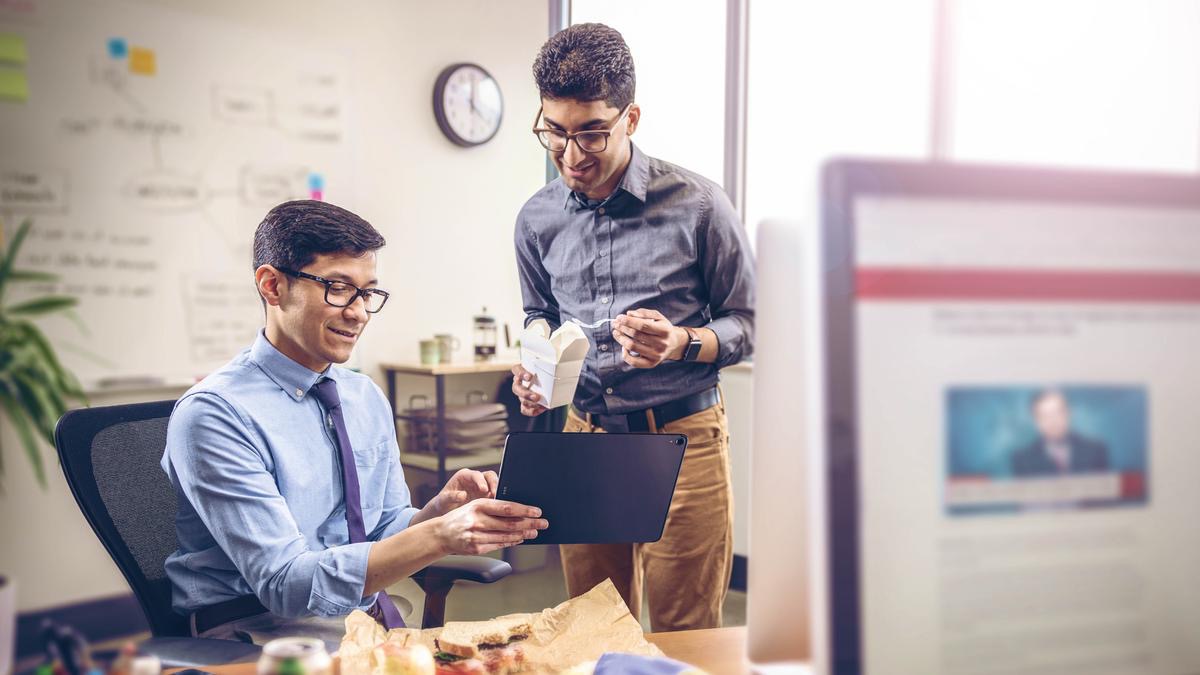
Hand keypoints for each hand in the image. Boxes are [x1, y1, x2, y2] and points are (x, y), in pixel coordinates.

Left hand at [424, 469, 497, 517]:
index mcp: (464, 475)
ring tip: (499, 502)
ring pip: (495, 484)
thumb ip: (452, 496)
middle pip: (489, 476)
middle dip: (494, 484)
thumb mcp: (443, 500)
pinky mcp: (487, 495)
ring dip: (498, 492)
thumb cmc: (443, 502)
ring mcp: (482, 487)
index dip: (481, 481)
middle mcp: (475, 479)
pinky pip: (496, 495)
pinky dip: (498, 499)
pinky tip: (498, 506)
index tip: (484, 490)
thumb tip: (462, 495)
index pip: (476, 474)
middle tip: (496, 495)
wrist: (446, 510)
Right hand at [433, 499, 547, 554]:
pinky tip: (520, 538)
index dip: (524, 510)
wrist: (441, 534)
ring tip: (535, 531)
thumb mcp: (474, 506)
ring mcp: (476, 536)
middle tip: (543, 523)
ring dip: (523, 533)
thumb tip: (518, 510)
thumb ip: (493, 507)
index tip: (537, 511)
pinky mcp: (476, 548)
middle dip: (530, 523)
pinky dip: (512, 541)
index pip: (507, 507)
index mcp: (478, 505)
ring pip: (506, 535)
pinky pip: (499, 544)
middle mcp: (477, 520)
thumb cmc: (461, 517)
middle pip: (510, 523)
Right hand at [511, 364, 548, 416]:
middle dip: (526, 394)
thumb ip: (549, 371)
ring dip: (530, 403)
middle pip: (516, 388)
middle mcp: (519, 382)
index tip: (530, 377)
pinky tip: (540, 409)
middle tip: (536, 397)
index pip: (516, 370)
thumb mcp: (547, 370)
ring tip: (540, 405)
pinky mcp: (524, 403)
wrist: (549, 385)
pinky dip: (531, 411)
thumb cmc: (546, 374)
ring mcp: (521, 393)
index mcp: (522, 371)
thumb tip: (561, 373)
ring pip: (520, 399)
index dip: (521, 373)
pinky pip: (524, 409)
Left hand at [611, 308, 688, 367]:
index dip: (629, 321)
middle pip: (636, 335)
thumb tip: (629, 314)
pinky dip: (625, 354)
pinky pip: (633, 362)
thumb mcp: (657, 317)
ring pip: (632, 347)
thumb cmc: (662, 328)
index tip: (619, 317)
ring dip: (621, 338)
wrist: (673, 344)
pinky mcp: (651, 364)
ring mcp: (656, 355)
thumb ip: (643, 313)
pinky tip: (623, 346)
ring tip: (616, 332)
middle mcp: (662, 344)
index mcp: (664, 330)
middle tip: (615, 324)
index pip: (643, 325)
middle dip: (623, 328)